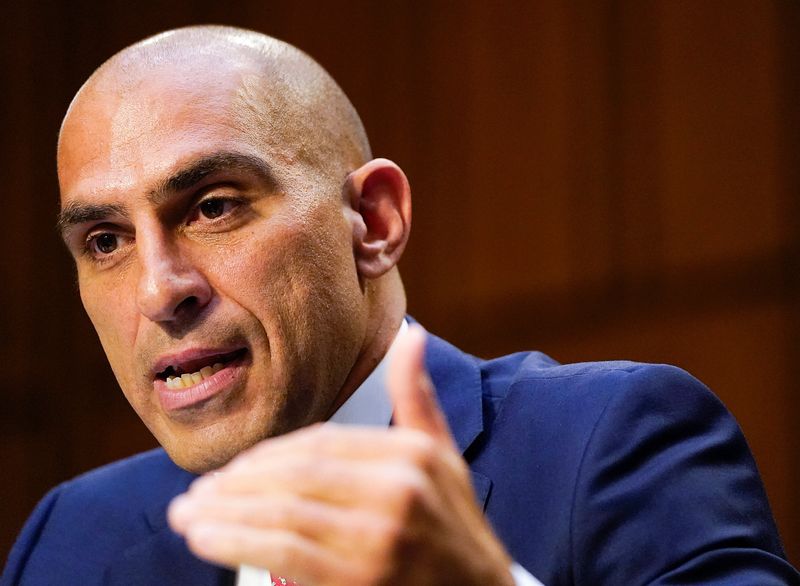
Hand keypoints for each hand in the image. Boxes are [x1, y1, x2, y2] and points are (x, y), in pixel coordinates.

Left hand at [168, 325, 514, 584]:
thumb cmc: (456, 530)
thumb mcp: (444, 459)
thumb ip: (418, 398)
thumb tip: (412, 335)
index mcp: (413, 454)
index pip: (322, 442)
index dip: (268, 455)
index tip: (232, 469)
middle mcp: (399, 489)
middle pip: (296, 474)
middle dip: (237, 483)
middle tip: (196, 492)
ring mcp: (381, 536)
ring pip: (283, 512)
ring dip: (225, 512)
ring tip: (187, 515)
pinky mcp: (361, 578)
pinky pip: (284, 552)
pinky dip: (237, 541)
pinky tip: (206, 539)